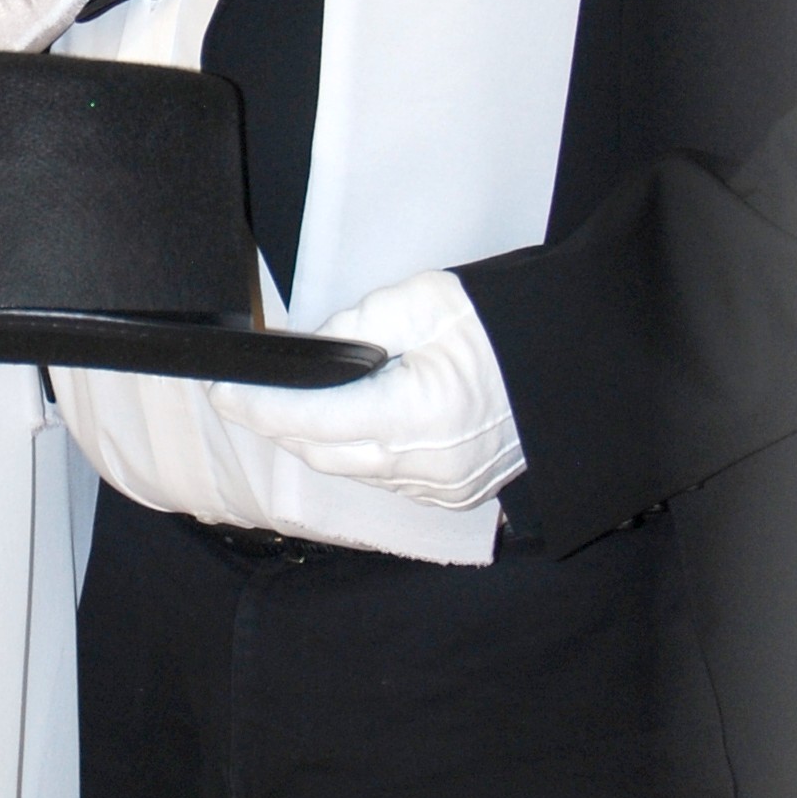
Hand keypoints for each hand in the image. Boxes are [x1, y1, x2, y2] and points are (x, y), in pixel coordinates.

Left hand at [206, 267, 524, 511]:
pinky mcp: (452, 495)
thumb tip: (309, 352)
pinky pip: (385, 479)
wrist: (573, 365)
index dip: (257, 408)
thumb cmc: (505, 326)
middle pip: (321, 453)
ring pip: (350, 471)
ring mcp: (441, 487)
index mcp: (419, 411)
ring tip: (305, 402)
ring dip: (321, 440)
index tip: (222, 394)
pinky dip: (362, 454)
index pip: (311, 420)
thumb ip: (357, 326)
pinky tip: (358, 423)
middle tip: (253, 393)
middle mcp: (427, 463)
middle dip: (281, 424)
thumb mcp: (425, 301)